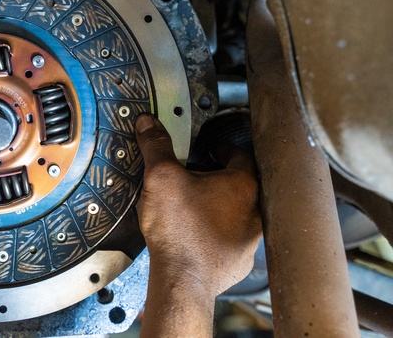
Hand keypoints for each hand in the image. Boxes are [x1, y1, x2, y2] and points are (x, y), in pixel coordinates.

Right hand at [136, 113, 261, 297]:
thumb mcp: (161, 177)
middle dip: (220, 179)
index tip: (210, 148)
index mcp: (242, 185)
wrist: (183, 280)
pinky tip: (196, 235)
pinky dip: (216, 235)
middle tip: (199, 175)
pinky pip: (230, 242)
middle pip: (240, 185)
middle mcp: (254, 212)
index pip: (239, 156)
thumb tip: (149, 122)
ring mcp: (249, 241)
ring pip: (237, 215)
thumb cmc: (178, 228)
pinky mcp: (238, 263)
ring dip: (220, 208)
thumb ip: (156, 146)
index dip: (222, 148)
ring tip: (196, 205)